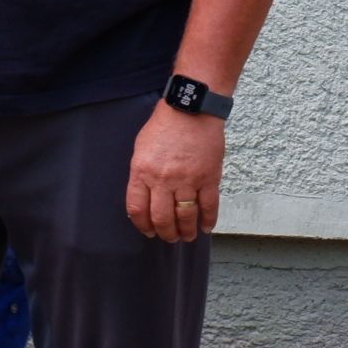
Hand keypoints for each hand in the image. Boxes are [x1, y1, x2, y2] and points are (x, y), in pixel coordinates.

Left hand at [125, 104, 224, 242]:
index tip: (148, 231)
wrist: (191, 109)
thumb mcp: (141, 148)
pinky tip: (205, 227)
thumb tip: (144, 198)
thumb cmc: (163, 126)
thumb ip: (141, 174)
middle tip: (169, 237)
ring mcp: (188, 180)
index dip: (142, 225)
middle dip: (165, 233)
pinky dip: (208, 220)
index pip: (138, 209)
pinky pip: (209, 206)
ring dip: (186, 231)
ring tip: (186, 236)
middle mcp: (163, 180)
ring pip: (186, 217)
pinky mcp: (209, 178)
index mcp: (142, 172)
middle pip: (162, 218)